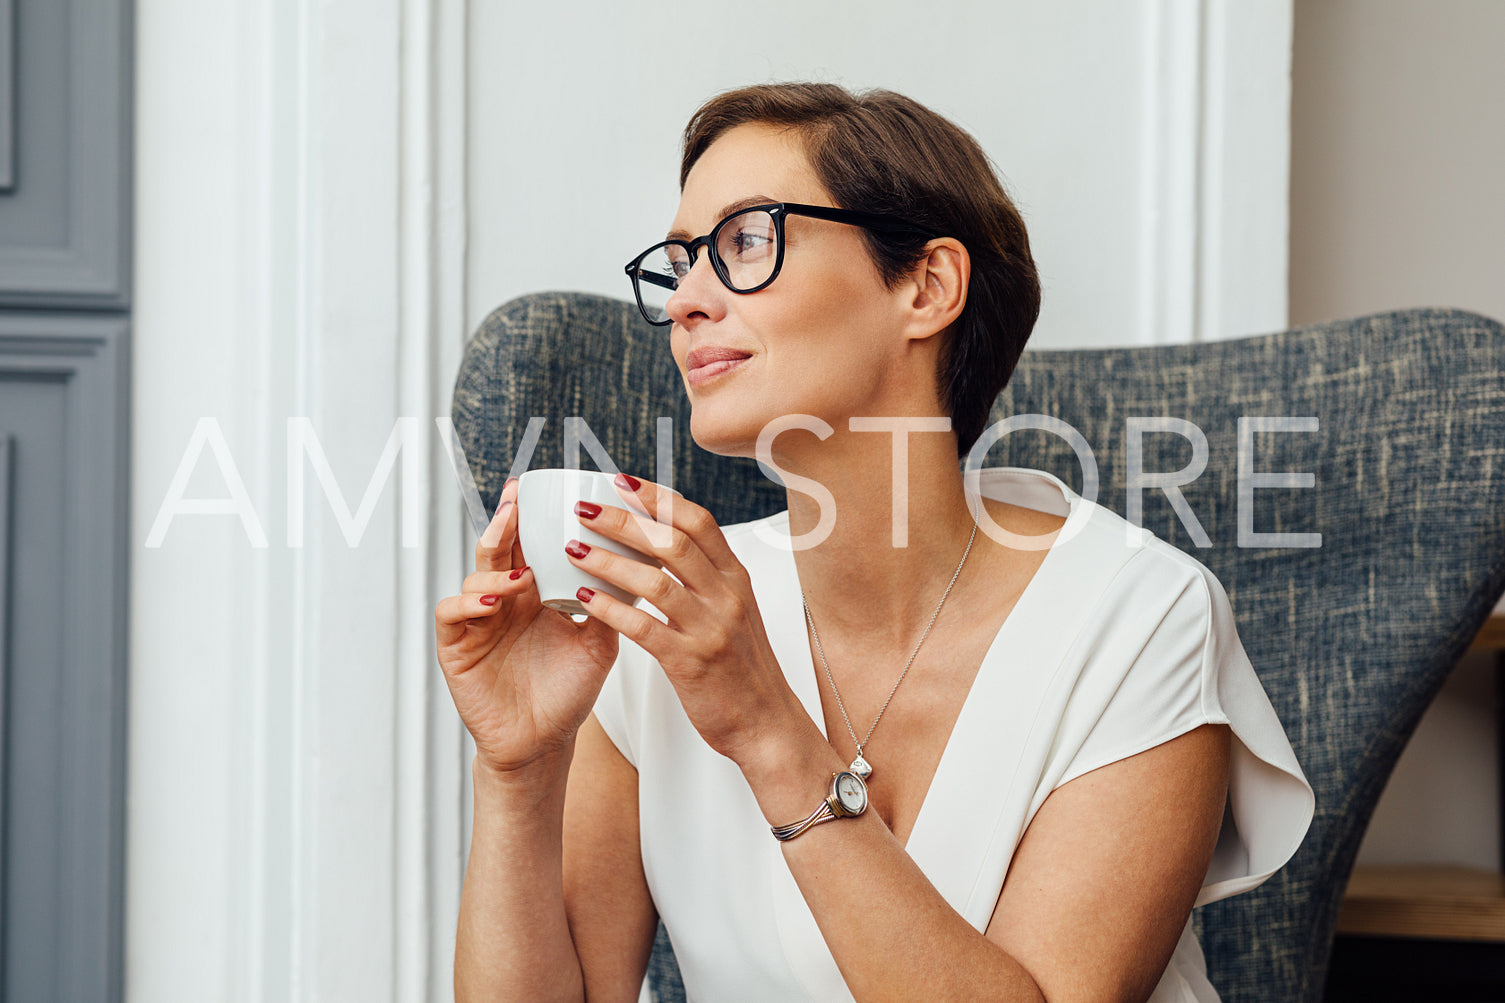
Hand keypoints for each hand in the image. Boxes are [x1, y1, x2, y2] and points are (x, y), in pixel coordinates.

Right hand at [434, 477, 620, 778]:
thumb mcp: (598, 644)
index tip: (541, 490)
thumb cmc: (568, 693)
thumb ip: (609, 605)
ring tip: (522, 574)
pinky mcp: (457, 646)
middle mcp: (504, 600)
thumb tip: (638, 563)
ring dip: (495, 568)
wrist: (544, 743)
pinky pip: (452, 612)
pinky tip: (494, 602)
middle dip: (506, 522)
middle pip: (498, 548)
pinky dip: (469, 601)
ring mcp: (478, 621)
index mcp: (535, 593)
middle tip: (517, 503)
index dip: (529, 517)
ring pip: (475, 574)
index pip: (528, 545)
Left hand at [566, 473, 805, 764]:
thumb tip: (666, 541)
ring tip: (572, 549)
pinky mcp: (692, 663)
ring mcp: (711, 629)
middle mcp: (727, 596)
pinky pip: (644, 628)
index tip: (622, 481)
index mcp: (736, 578)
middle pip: (672, 542)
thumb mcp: (736, 611)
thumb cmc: (743, 668)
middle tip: (584, 508)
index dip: (658, 498)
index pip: (698, 522)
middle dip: (624, 520)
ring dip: (608, 561)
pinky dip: (611, 609)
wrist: (767, 723)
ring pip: (655, 581)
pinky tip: (584, 598)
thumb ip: (707, 577)